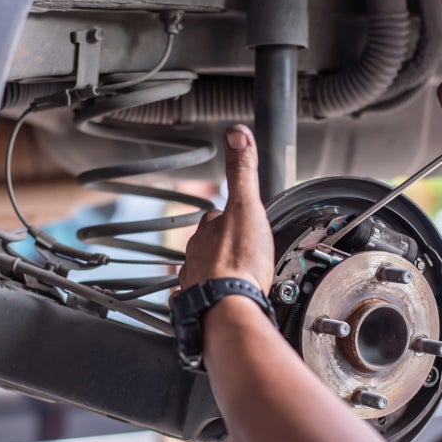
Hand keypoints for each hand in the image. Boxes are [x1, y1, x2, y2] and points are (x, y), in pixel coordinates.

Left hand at [179, 125, 274, 293]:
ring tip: (235, 276)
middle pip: (209, 244)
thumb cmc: (240, 262)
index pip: (216, 215)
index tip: (243, 220)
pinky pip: (202, 297)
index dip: (230, 216)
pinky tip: (223, 299)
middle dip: (224, 245)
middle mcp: (195, 254)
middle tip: (245, 251)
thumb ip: (242, 172)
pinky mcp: (198, 305)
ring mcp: (194, 280)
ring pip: (204, 270)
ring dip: (217, 271)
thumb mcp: (247, 207)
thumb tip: (236, 134)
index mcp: (207, 229)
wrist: (230, 308)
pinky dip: (212, 296)